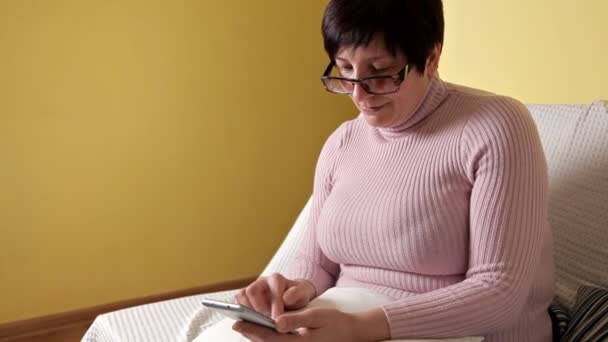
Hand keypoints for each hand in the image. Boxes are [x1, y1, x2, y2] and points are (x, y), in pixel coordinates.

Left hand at [232, 307, 357, 341]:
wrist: (351, 334)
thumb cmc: (336, 323)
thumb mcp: (317, 316)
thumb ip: (296, 319)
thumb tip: (275, 322)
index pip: (269, 338)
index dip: (252, 329)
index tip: (237, 322)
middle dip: (251, 334)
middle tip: (236, 323)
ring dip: (258, 337)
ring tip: (245, 326)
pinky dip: (268, 339)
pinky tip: (262, 332)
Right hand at [235, 273, 316, 318]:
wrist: (293, 295)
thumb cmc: (298, 295)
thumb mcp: (304, 293)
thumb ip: (298, 294)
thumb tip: (286, 298)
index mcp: (276, 279)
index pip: (272, 290)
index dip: (274, 306)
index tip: (277, 321)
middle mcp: (262, 282)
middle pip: (251, 291)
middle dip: (258, 308)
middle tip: (265, 322)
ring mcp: (252, 289)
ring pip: (241, 296)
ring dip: (248, 311)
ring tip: (257, 323)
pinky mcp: (245, 298)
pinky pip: (237, 303)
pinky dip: (241, 312)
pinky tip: (251, 323)